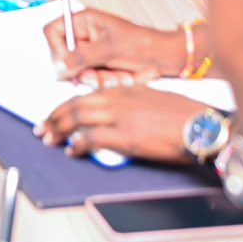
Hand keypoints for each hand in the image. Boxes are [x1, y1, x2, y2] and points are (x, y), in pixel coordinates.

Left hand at [42, 85, 204, 164]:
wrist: (200, 126)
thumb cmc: (184, 116)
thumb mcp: (154, 98)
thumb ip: (132, 102)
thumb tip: (117, 114)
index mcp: (125, 90)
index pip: (86, 94)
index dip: (67, 105)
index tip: (56, 114)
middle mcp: (119, 99)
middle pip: (76, 105)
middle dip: (55, 117)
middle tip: (42, 128)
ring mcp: (120, 117)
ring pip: (78, 119)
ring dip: (60, 130)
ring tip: (49, 139)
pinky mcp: (124, 136)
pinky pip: (92, 138)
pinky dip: (78, 145)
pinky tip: (73, 151)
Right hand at [44, 9, 187, 84]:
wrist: (161, 59)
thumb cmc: (140, 43)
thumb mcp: (109, 48)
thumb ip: (82, 56)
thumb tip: (60, 66)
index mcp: (84, 21)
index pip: (53, 31)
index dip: (56, 49)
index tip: (68, 63)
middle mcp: (83, 37)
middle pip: (63, 56)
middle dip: (82, 70)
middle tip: (97, 75)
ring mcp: (90, 53)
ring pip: (77, 72)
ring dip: (96, 78)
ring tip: (116, 76)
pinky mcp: (97, 67)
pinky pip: (89, 80)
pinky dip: (103, 83)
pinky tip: (120, 78)